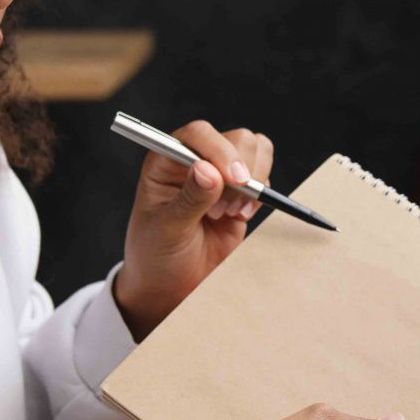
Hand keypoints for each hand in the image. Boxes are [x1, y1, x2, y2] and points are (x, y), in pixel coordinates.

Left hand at [111, 120, 272, 339]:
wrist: (171, 285)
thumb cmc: (156, 255)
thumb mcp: (166, 230)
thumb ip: (188, 200)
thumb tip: (207, 169)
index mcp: (166, 160)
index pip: (198, 134)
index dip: (219, 150)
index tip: (232, 179)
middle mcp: (195, 159)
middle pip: (236, 138)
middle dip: (240, 172)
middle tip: (224, 208)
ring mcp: (220, 174)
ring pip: (255, 150)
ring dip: (252, 183)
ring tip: (228, 212)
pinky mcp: (239, 193)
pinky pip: (264, 177)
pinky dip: (260, 196)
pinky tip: (238, 217)